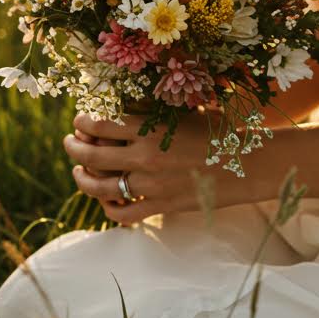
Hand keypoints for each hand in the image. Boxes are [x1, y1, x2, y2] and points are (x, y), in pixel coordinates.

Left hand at [63, 110, 242, 225]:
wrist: (248, 164)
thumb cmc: (218, 131)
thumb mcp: (184, 111)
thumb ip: (151, 109)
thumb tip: (120, 103)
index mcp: (150, 129)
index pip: (98, 125)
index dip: (82, 122)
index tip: (81, 120)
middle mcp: (145, 157)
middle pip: (89, 156)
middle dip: (72, 147)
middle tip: (70, 142)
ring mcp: (151, 185)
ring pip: (98, 187)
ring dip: (81, 179)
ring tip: (79, 172)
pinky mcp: (160, 206)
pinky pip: (121, 213)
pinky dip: (107, 207)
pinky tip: (106, 199)